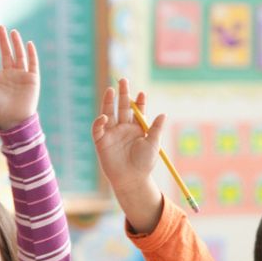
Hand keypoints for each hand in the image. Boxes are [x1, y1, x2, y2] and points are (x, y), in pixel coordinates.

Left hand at [0, 25, 38, 129]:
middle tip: (0, 27)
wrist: (14, 121)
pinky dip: (31, 53)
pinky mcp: (32, 79)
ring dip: (16, 43)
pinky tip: (28, 43)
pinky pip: (33, 63)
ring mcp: (21, 76)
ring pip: (19, 55)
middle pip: (5, 53)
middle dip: (2, 40)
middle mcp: (8, 75)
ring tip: (12, 31)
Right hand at [91, 78, 163, 232]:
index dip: (139, 101)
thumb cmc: (144, 164)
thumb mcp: (153, 144)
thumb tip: (163, 114)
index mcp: (137, 128)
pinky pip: (98, 128)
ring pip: (109, 113)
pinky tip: (105, 116)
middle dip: (122, 94)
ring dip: (108, 101)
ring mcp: (112, 133)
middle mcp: (123, 128)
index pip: (137, 110)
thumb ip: (155, 129)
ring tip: (110, 89)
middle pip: (122, 107)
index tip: (142, 94)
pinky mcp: (101, 141)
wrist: (132, 180)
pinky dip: (100, 121)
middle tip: (123, 80)